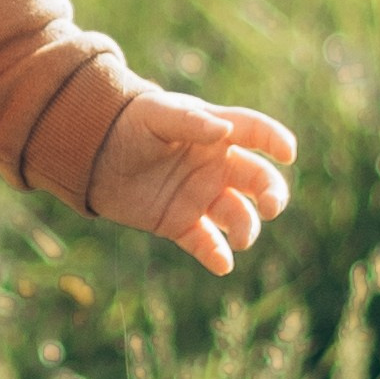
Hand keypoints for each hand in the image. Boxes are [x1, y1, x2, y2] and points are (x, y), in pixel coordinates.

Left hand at [88, 86, 295, 274]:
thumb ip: (190, 121)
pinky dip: (217, 255)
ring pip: (239, 216)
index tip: (288, 153)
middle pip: (259, 181)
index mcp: (216, 132)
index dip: (275, 140)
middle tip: (271, 207)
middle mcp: (216, 167)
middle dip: (273, 195)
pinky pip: (207, 244)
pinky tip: (222, 263)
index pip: (255, 132)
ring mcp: (201, 197)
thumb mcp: (156, 115)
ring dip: (247, 229)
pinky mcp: (181, 224)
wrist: (91, 152)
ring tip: (239, 240)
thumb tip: (225, 130)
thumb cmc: (130, 122)